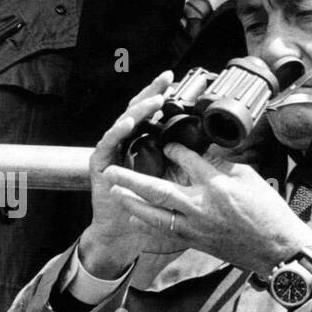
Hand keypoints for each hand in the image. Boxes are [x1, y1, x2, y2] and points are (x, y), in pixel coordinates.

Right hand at [77, 71, 180, 276]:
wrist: (124, 233)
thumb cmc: (149, 209)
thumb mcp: (174, 179)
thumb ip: (185, 161)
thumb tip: (211, 144)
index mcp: (142, 143)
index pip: (154, 113)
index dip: (165, 97)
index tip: (180, 83)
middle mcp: (126, 142)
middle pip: (138, 109)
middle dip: (153, 92)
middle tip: (167, 78)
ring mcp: (111, 151)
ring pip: (124, 121)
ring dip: (140, 108)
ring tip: (155, 99)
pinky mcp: (100, 163)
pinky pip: (108, 143)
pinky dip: (118, 130)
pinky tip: (130, 122)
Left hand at [103, 142, 311, 275]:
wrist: (277, 249)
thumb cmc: (269, 213)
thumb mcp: (249, 179)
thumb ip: (222, 166)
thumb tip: (206, 155)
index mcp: (217, 185)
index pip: (186, 160)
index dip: (173, 150)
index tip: (165, 143)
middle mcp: (201, 206)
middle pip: (158, 189)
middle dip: (131, 179)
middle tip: (110, 171)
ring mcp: (195, 226)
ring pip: (154, 214)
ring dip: (132, 203)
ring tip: (115, 192)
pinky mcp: (195, 241)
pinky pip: (164, 230)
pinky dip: (148, 221)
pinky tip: (135, 216)